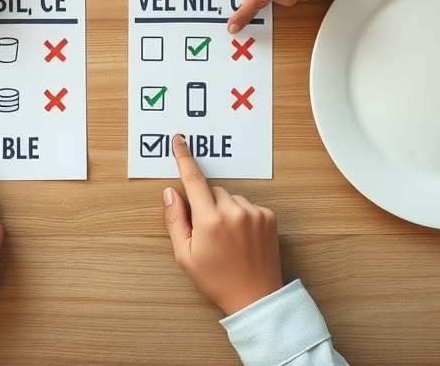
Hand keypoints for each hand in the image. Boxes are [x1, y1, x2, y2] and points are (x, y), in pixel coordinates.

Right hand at [162, 134, 282, 314]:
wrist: (256, 297)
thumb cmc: (218, 280)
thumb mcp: (185, 256)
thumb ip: (175, 221)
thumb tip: (170, 193)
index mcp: (210, 221)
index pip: (193, 180)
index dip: (184, 158)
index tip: (180, 141)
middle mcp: (234, 211)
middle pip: (212, 191)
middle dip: (206, 204)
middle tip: (207, 232)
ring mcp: (255, 213)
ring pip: (231, 198)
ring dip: (225, 210)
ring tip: (228, 239)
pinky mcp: (269, 216)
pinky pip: (248, 205)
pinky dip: (242, 216)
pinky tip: (242, 238)